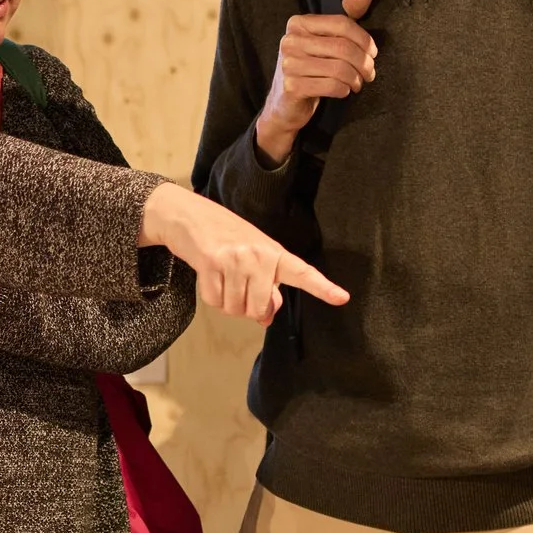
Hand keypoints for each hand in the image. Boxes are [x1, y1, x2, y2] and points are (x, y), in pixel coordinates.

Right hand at [141, 184, 347, 324]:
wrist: (190, 215)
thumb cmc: (226, 237)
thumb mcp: (254, 256)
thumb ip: (267, 285)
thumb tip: (266, 317)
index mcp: (274, 252)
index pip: (302, 272)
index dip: (322, 288)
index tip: (341, 298)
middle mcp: (258, 255)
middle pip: (259, 308)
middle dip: (249, 309)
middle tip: (241, 292)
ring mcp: (234, 259)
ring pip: (235, 308)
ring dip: (228, 303)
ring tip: (223, 279)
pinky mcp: (211, 263)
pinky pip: (215, 301)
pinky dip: (211, 296)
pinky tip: (210, 278)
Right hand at [255, 0, 375, 165]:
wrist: (285, 104)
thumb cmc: (311, 69)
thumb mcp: (326, 40)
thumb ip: (346, 17)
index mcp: (298, 23)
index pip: (341, 23)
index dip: (364, 39)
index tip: (373, 53)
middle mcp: (290, 40)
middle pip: (342, 47)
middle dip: (364, 62)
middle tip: (370, 73)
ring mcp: (288, 64)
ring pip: (340, 68)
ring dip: (356, 79)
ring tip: (358, 84)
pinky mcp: (292, 86)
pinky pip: (332, 85)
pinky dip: (344, 90)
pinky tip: (343, 91)